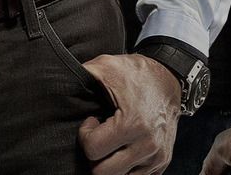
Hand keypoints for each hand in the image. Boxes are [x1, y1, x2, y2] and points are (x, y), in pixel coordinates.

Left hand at [78, 53, 179, 174]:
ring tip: (112, 143)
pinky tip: (123, 150)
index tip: (92, 122)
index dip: (85, 135)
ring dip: (110, 164)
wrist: (169, 79)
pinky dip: (126, 169)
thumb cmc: (137, 74)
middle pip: (104, 173)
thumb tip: (60, 82)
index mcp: (132, 124)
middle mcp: (147, 145)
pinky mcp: (162, 163)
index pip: (93, 150)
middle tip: (100, 136)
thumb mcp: (107, 66)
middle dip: (95, 156)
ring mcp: (156, 157)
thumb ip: (83, 75)